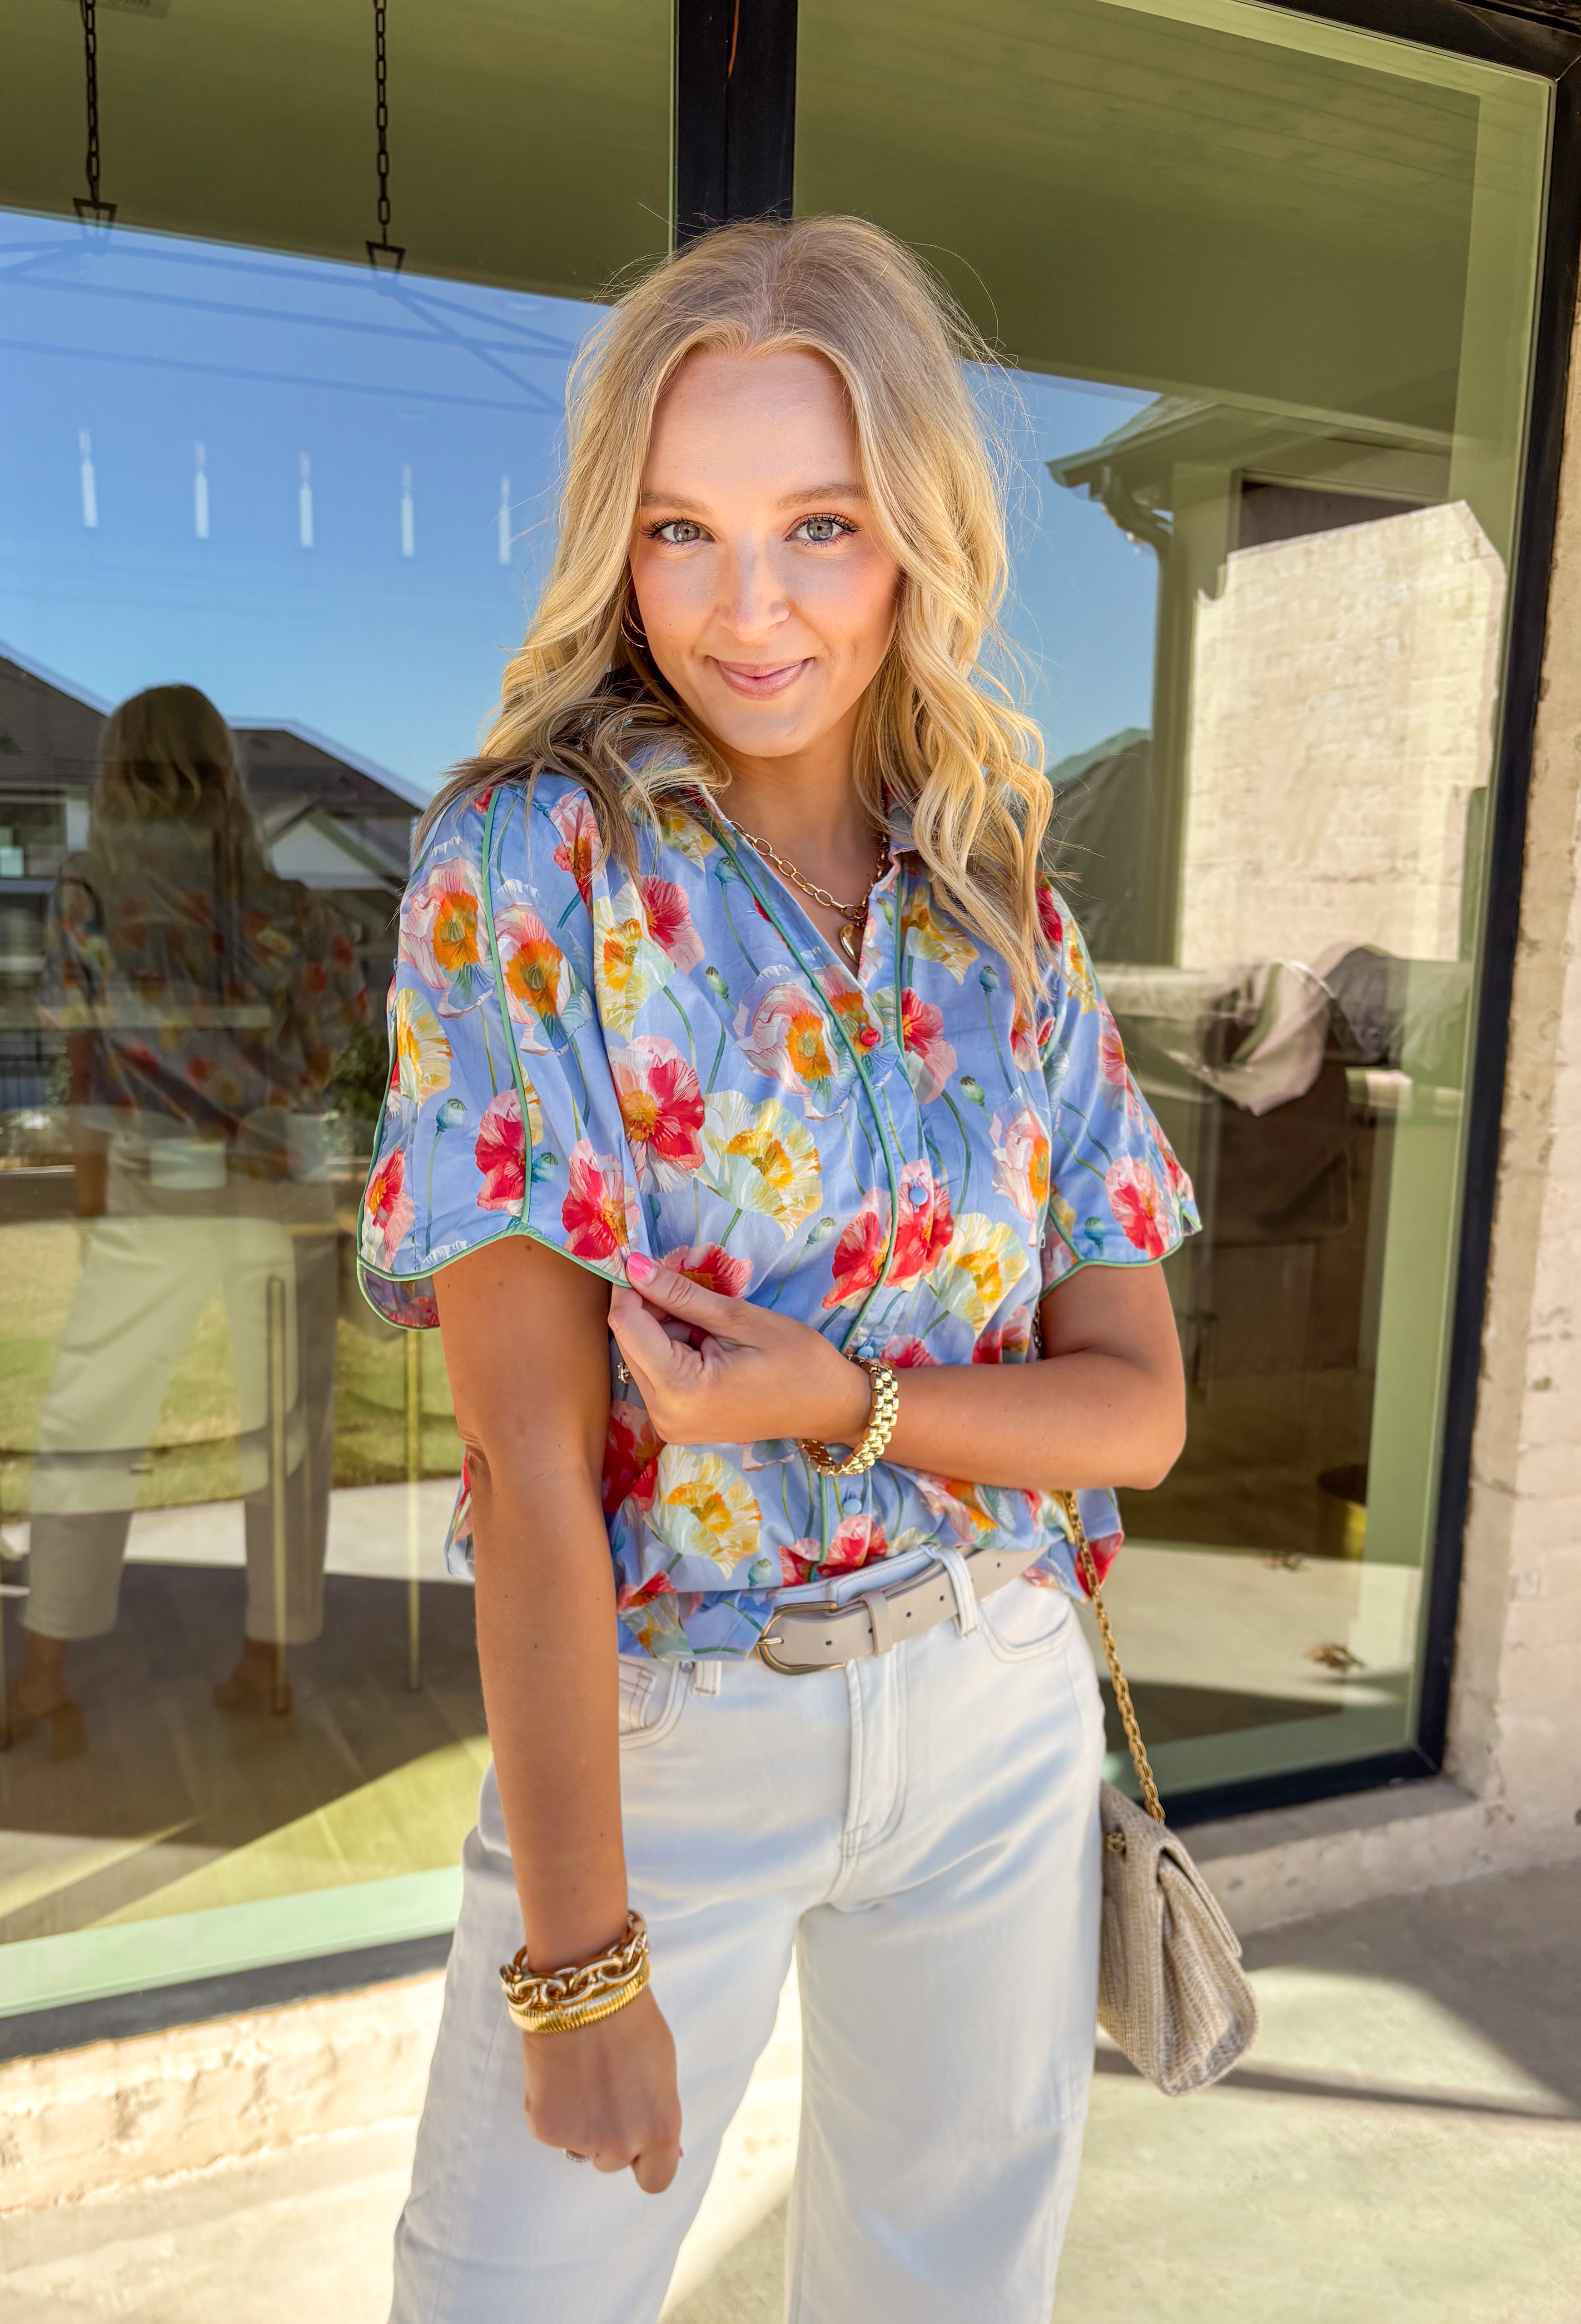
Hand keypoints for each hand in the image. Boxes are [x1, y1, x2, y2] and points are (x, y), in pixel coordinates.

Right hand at [521, 1983, 682, 2192]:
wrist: (584, 1993)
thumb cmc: (631, 2021)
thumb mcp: (662, 2072)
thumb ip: (656, 2111)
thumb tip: (652, 2141)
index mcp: (660, 2130)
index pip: (656, 2180)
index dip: (646, 2163)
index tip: (639, 2147)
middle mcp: (622, 2144)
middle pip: (613, 2161)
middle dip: (610, 2135)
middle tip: (605, 2093)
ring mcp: (581, 2139)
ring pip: (581, 2145)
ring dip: (581, 2122)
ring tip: (581, 2074)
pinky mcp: (545, 2128)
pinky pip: (552, 2129)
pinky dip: (553, 2107)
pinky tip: (559, 2071)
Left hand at [608, 1255, 872, 1448]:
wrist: (830, 1406)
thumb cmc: (798, 1361)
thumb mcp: (739, 1317)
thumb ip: (681, 1294)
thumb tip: (634, 1265)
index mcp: (681, 1389)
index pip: (626, 1325)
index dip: (629, 1286)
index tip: (644, 1257)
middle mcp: (664, 1414)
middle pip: (628, 1341)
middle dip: (649, 1306)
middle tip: (688, 1285)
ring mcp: (669, 1424)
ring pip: (640, 1356)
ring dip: (662, 1328)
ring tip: (710, 1321)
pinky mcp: (677, 1423)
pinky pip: (656, 1375)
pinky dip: (671, 1349)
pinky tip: (706, 1341)